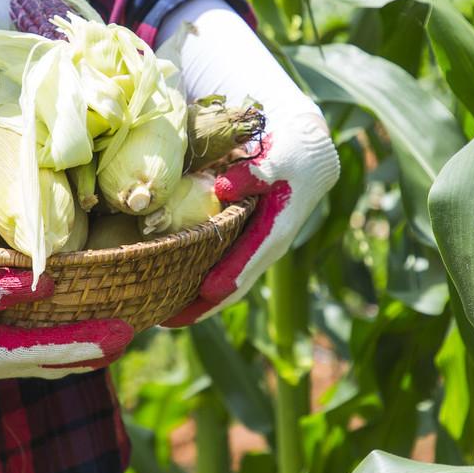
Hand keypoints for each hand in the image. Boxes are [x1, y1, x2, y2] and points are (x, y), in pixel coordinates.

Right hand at [0, 260, 132, 384]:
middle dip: (86, 354)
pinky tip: (57, 341)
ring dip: (67, 355)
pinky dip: (44, 349)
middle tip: (123, 340)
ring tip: (102, 345)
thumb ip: (1, 288)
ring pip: (33, 364)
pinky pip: (17, 355)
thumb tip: (48, 286)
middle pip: (46, 365)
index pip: (46, 351)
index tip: (119, 335)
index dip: (85, 343)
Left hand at [164, 107, 338, 325]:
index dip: (224, 277)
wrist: (309, 151)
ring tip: (164, 315)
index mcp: (274, 230)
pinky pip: (226, 269)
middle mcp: (267, 247)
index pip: (247, 261)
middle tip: (167, 321)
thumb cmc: (292, 151)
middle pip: (235, 286)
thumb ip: (253, 172)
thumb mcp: (276, 157)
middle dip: (203, 306)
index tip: (201, 293)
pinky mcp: (250, 242)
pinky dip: (202, 282)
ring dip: (199, 302)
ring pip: (229, 284)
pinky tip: (176, 286)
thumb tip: (225, 188)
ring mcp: (259, 248)